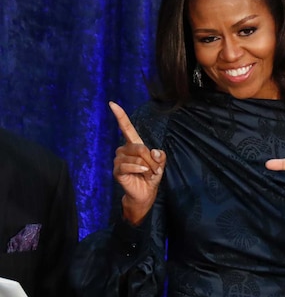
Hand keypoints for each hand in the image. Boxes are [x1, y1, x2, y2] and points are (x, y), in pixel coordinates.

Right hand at [109, 101, 165, 224]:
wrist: (145, 193)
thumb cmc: (151, 177)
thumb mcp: (160, 165)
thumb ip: (160, 157)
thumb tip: (154, 151)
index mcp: (134, 145)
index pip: (127, 128)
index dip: (120, 116)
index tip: (112, 103)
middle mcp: (124, 150)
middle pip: (140, 147)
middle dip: (151, 160)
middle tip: (154, 169)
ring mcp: (118, 160)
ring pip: (136, 158)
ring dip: (146, 167)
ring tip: (147, 174)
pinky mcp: (117, 171)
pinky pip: (127, 166)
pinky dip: (138, 169)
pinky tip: (142, 173)